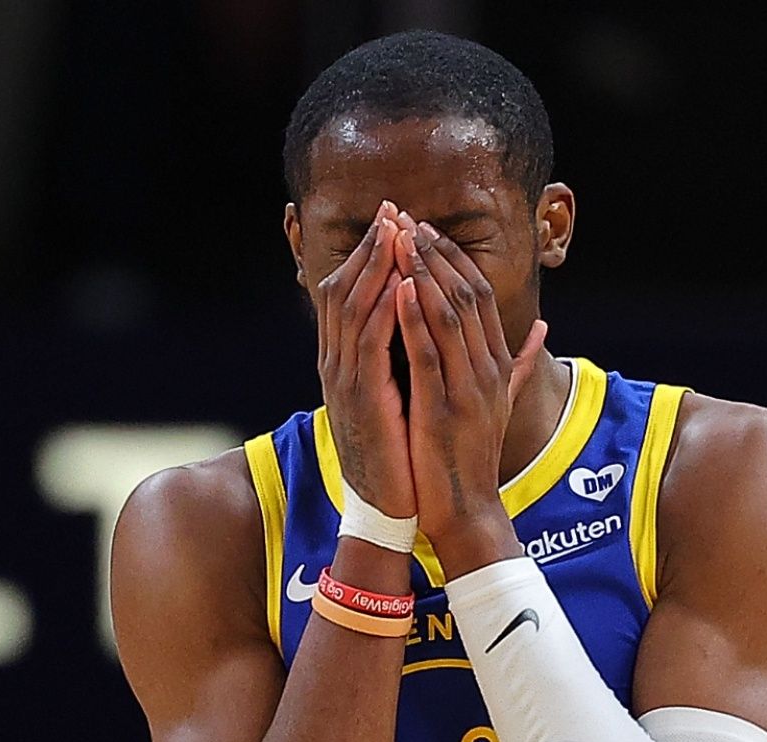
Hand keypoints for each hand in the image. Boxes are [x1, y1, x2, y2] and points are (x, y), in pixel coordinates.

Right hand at [314, 202, 415, 520]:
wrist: (388, 506)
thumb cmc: (401, 454)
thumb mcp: (405, 397)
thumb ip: (411, 359)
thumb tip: (429, 329)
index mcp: (348, 363)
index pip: (350, 294)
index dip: (370, 255)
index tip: (393, 219)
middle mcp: (337, 365)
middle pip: (345, 290)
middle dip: (370, 248)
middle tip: (391, 209)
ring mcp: (345, 381)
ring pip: (354, 309)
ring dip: (375, 267)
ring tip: (396, 232)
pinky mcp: (362, 400)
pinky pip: (370, 344)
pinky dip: (383, 311)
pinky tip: (401, 284)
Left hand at [393, 220, 548, 571]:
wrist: (467, 512)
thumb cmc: (472, 459)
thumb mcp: (501, 403)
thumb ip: (522, 364)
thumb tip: (544, 329)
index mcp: (497, 366)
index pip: (480, 297)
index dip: (454, 259)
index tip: (427, 231)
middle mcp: (487, 371)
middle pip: (466, 296)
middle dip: (436, 255)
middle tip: (408, 220)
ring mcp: (468, 389)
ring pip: (449, 317)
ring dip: (423, 274)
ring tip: (401, 240)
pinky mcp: (443, 409)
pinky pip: (429, 354)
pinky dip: (414, 319)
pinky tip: (398, 289)